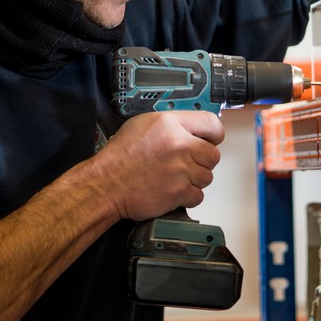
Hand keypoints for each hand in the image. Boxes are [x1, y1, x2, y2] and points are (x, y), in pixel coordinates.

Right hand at [91, 111, 224, 220]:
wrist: (106, 184)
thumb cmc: (121, 157)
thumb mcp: (143, 124)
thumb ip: (172, 125)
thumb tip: (193, 130)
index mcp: (171, 124)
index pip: (212, 124)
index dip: (214, 134)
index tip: (211, 140)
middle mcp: (179, 145)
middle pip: (213, 155)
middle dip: (203, 160)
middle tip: (188, 163)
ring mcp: (181, 170)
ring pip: (207, 177)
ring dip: (195, 179)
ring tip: (177, 177)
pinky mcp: (179, 192)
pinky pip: (198, 195)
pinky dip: (188, 196)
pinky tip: (174, 189)